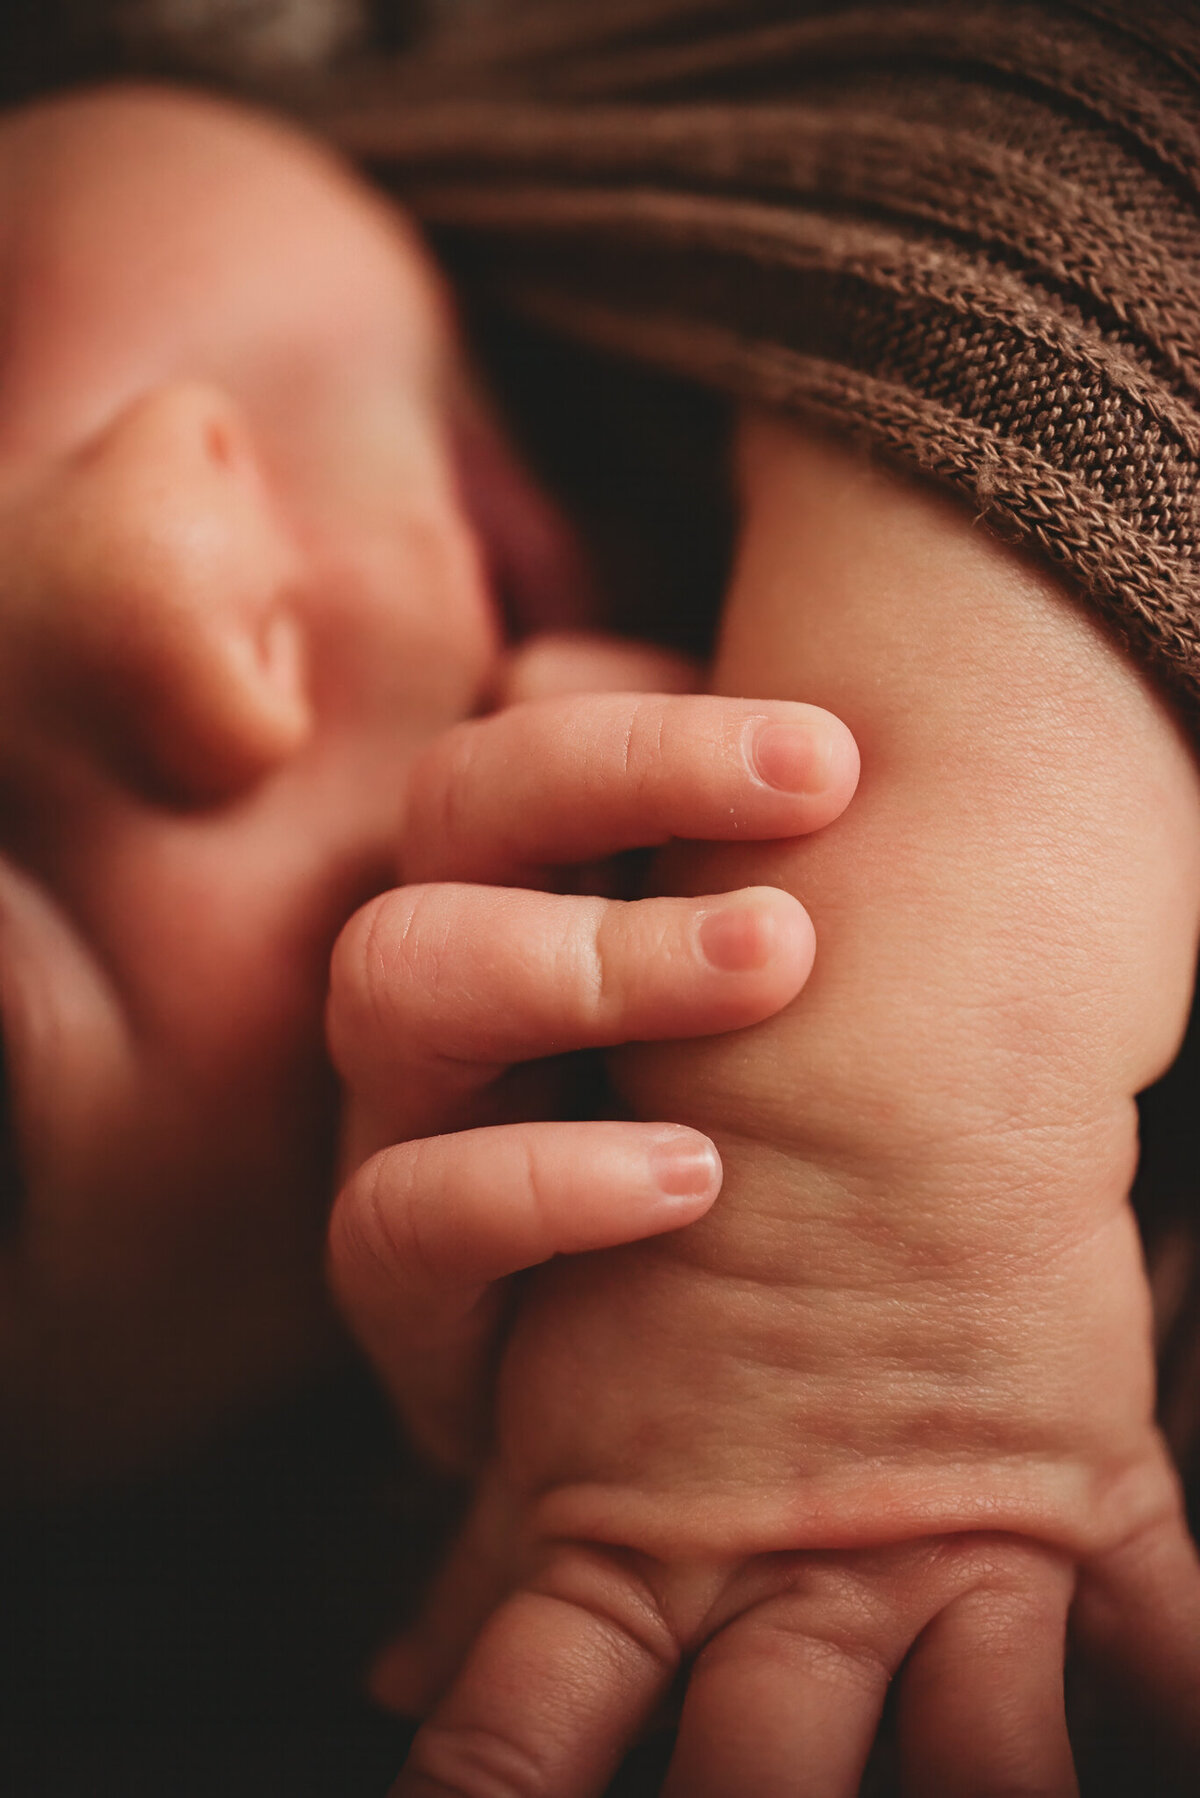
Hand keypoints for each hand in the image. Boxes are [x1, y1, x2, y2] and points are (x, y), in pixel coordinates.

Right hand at [326, 679, 858, 1471]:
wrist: (689, 1375)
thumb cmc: (755, 1128)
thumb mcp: (775, 978)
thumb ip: (783, 855)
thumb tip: (831, 742)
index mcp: (527, 872)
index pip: (527, 729)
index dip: (654, 728)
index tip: (833, 760)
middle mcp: (448, 967)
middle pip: (449, 807)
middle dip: (618, 786)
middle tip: (811, 820)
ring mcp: (405, 1118)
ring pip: (391, 979)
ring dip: (581, 962)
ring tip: (769, 969)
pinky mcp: (403, 1288)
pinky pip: (400, 1216)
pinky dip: (540, 1184)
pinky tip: (696, 1177)